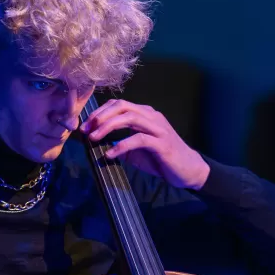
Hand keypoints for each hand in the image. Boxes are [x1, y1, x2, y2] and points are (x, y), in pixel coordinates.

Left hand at [81, 99, 210, 189]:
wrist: (188, 169)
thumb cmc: (161, 159)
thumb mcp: (136, 150)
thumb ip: (120, 144)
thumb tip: (97, 145)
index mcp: (145, 114)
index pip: (119, 104)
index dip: (100, 112)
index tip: (85, 125)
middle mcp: (152, 117)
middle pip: (122, 106)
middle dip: (100, 116)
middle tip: (86, 130)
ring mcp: (158, 129)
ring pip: (130, 118)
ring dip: (108, 127)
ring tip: (93, 138)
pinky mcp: (162, 143)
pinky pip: (138, 140)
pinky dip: (121, 145)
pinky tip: (110, 154)